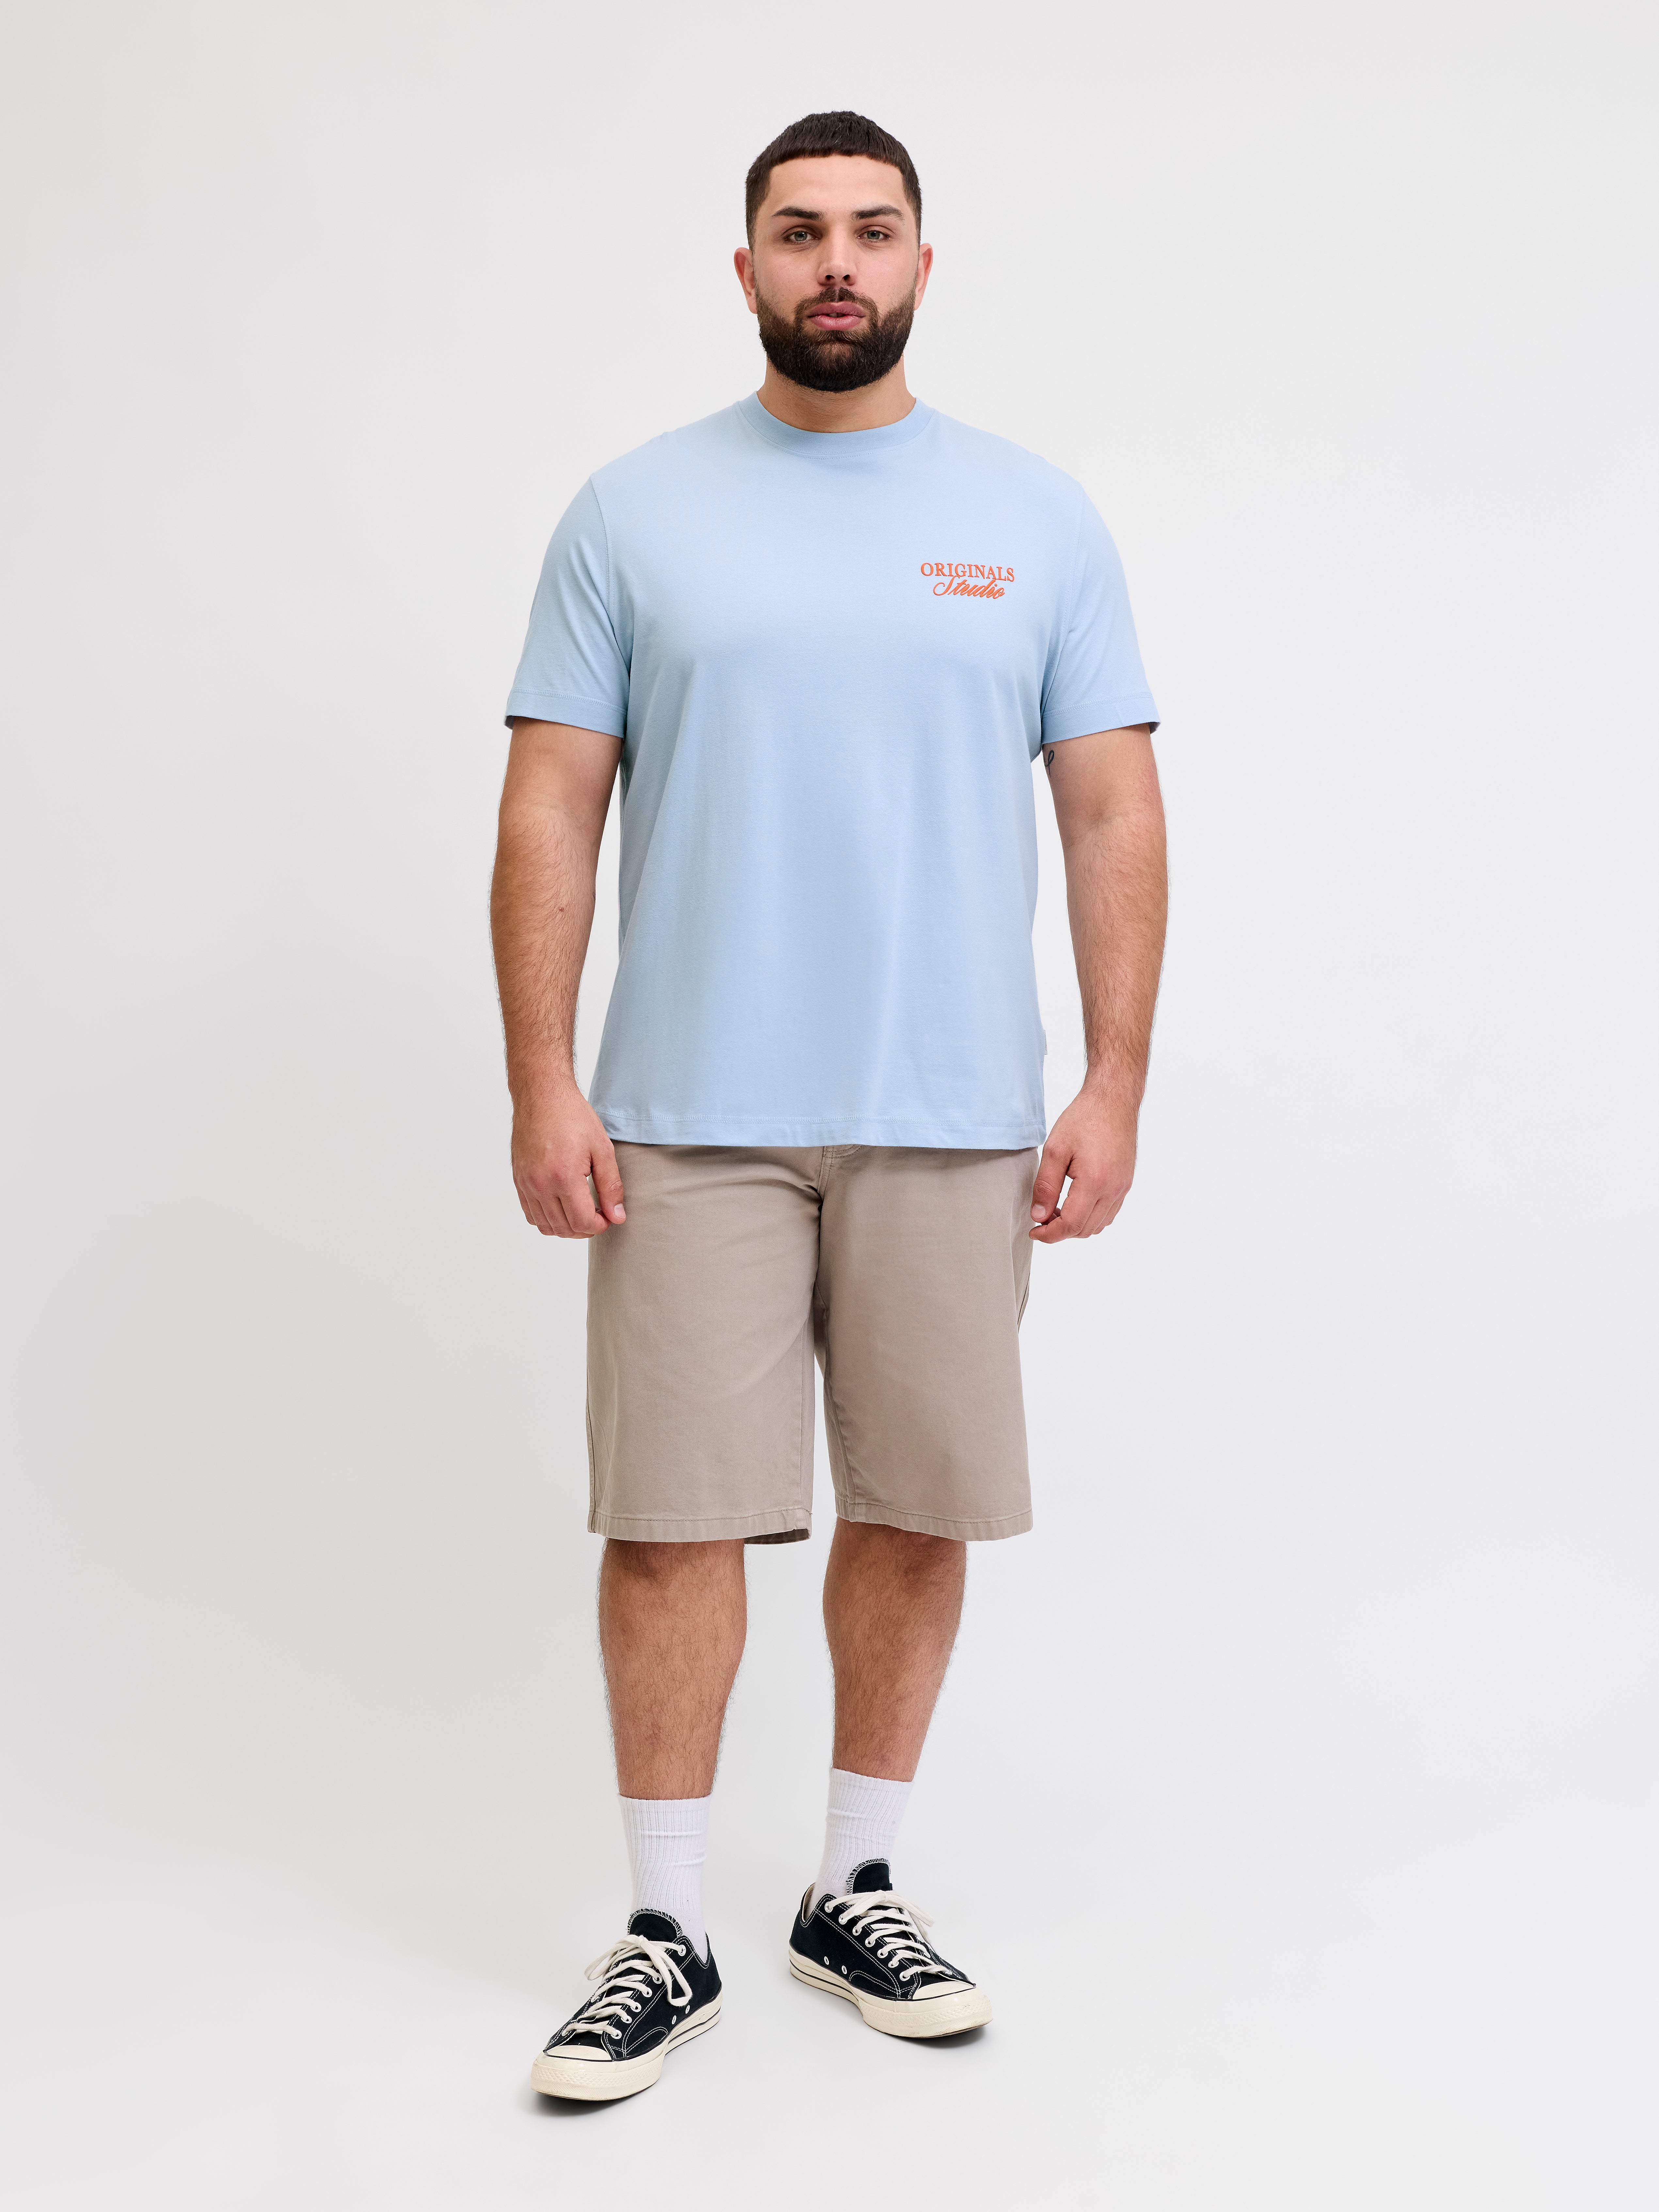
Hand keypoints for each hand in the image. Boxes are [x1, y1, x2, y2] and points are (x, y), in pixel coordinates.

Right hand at [511, 1081, 625, 1237]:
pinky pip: (531, 1214)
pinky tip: (562, 1207)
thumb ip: (610, 1186)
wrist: (541, 1097)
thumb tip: (617, 1216)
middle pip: (564, 1228)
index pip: (582, 1222)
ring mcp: (526, 1184)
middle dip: (585, 1228)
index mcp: (564, 1177)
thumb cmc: (572, 1117)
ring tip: (582, 1213)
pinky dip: (548, 1219)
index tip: (608, 1216)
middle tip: (598, 1215)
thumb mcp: (601, 1149)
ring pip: (545, 1226)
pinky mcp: (518, 1181)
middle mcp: (540, 1185)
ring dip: (566, 1227)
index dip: (599, 1226)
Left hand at [1029, 1088, 1137, 1243]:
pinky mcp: (1125, 1183)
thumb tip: (1039, 1216)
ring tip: (1056, 1210)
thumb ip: (1045, 1186)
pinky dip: (1090, 1217)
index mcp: (1095, 1182)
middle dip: (1060, 1231)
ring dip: (1076, 1225)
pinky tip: (1075, 1203)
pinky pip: (1108, 1213)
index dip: (1049, 1234)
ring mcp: (1122, 1188)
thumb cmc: (1084, 1119)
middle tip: (1041, 1217)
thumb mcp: (1054, 1150)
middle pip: (1084, 1230)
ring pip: (1098, 1225)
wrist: (1112, 1101)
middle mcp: (1113, 1189)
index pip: (1070, 1224)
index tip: (1033, 1230)